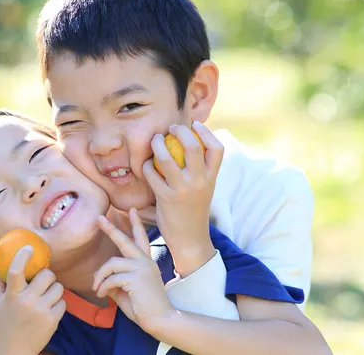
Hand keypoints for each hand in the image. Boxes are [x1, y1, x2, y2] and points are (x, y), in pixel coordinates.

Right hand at [0, 247, 65, 354]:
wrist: (15, 349)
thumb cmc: (4, 321)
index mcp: (11, 295)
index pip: (16, 270)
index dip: (23, 256)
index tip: (29, 248)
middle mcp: (27, 302)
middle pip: (47, 275)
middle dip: (47, 275)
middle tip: (42, 281)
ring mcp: (41, 311)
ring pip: (58, 287)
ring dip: (54, 289)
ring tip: (45, 296)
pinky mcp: (53, 320)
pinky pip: (63, 302)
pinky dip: (58, 304)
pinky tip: (48, 309)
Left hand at [93, 208, 174, 334]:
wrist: (161, 319)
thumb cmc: (144, 308)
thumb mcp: (127, 291)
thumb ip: (116, 282)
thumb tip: (102, 280)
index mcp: (145, 262)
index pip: (140, 238)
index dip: (135, 223)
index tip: (131, 210)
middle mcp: (145, 261)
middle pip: (125, 240)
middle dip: (110, 229)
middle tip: (99, 218)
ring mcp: (141, 268)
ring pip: (111, 263)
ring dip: (100, 276)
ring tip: (96, 288)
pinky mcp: (136, 278)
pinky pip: (111, 278)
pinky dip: (103, 286)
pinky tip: (102, 295)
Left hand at [142, 121, 222, 275]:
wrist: (190, 239)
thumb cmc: (194, 210)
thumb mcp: (204, 188)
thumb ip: (200, 169)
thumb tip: (191, 142)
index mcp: (212, 178)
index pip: (217, 149)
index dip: (206, 132)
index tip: (194, 124)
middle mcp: (199, 182)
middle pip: (192, 147)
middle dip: (179, 131)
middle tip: (170, 129)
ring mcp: (182, 190)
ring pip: (167, 158)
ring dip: (157, 144)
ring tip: (155, 140)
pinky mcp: (165, 198)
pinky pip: (152, 173)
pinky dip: (147, 165)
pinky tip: (146, 165)